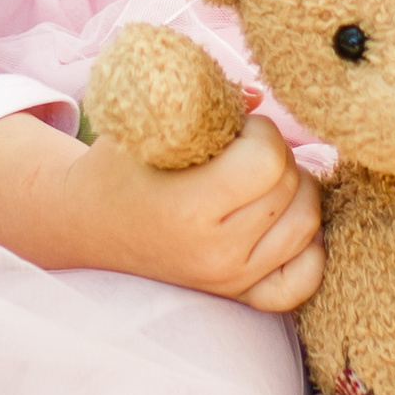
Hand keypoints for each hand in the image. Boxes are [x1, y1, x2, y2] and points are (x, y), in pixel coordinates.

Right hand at [0, 107, 324, 314]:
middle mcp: (215, 254)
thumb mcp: (144, 121)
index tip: (236, 128)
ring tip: (259, 177)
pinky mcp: (240, 296)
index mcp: (188, 209)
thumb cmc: (116, 167)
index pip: (268, 160)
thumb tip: (257, 98)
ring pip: (308, 224)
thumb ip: (199, 99)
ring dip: (294, 190)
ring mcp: (231, 280)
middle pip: (292, 187)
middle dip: (276, 155)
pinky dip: (307, 246)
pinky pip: (304, 277)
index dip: (260, 132)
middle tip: (241, 149)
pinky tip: (281, 218)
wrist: (86, 224)